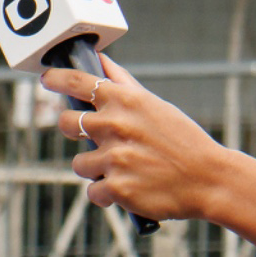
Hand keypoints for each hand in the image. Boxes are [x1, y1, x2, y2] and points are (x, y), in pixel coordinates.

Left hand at [42, 57, 234, 222]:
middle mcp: (114, 125)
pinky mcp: (116, 189)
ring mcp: (113, 158)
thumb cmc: (183, 140)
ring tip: (125, 169)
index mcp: (125, 101)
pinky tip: (129, 188)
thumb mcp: (155, 106)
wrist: (208, 179)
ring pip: (80, 163)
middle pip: (66, 123)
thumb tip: (101, 62)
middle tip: (95, 139)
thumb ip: (124, 85)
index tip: (47, 79)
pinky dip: (108, 194)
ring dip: (96, 169)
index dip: (56, 79)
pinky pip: (94, 192)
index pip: (77, 81)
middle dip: (74, 131)